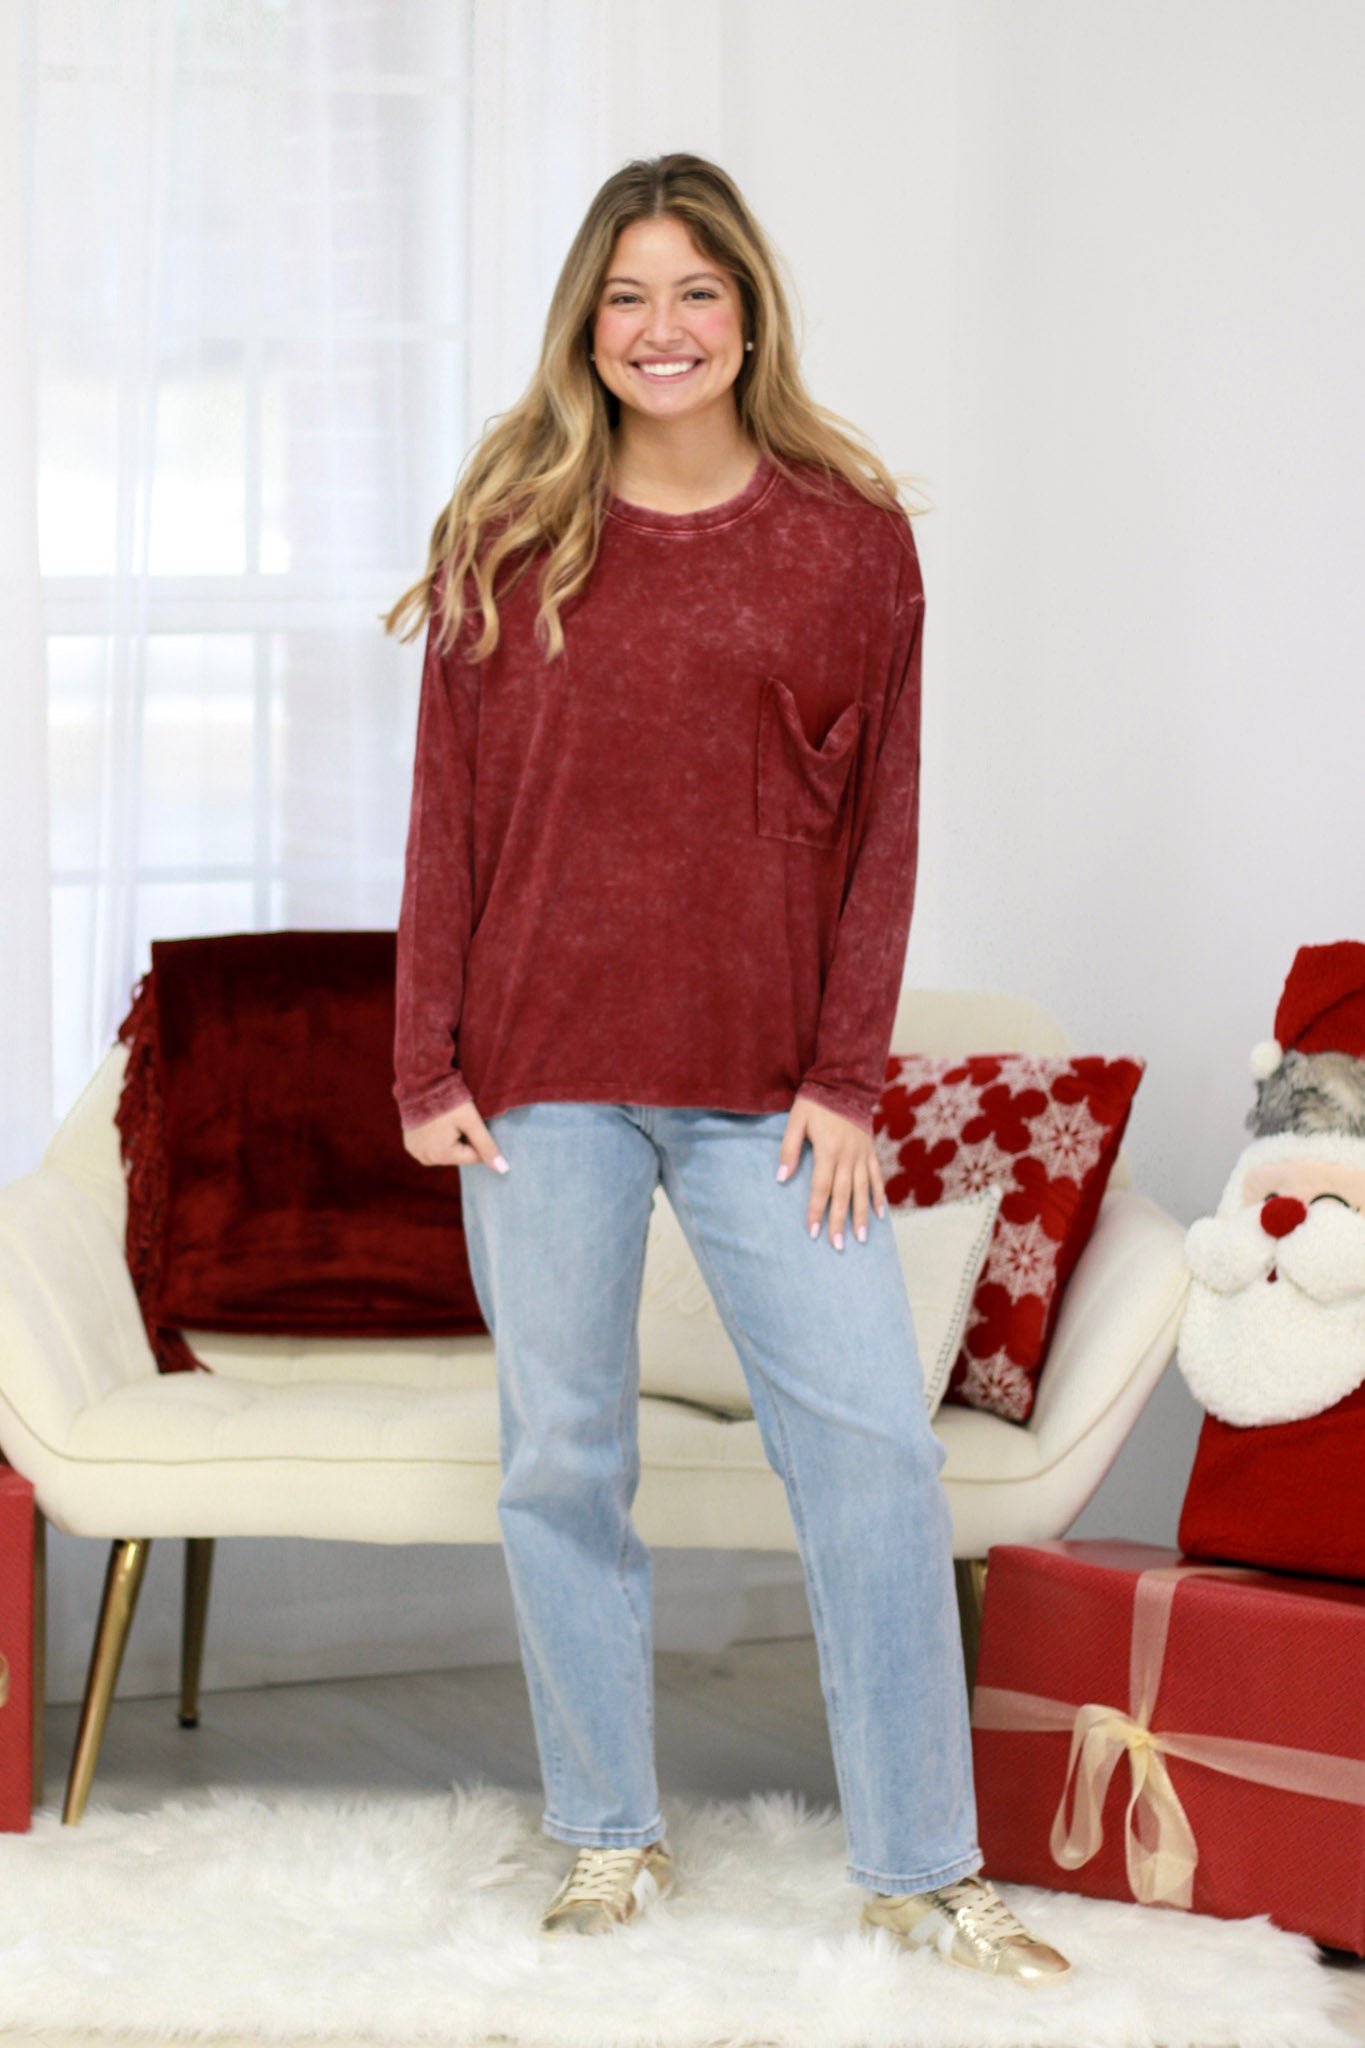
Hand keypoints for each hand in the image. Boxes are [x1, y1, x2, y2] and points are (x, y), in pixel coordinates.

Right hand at [402, 1096, 508, 1171]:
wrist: (421, 1082)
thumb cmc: (450, 1101)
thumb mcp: (472, 1122)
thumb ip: (487, 1146)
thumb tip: (503, 1170)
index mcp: (442, 1155)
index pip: (473, 1157)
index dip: (476, 1139)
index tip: (470, 1122)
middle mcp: (427, 1158)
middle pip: (458, 1156)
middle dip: (462, 1141)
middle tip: (456, 1120)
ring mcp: (416, 1152)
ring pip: (445, 1153)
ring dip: (450, 1141)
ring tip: (445, 1121)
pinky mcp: (410, 1145)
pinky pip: (431, 1148)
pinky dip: (436, 1139)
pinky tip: (435, 1124)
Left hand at [777, 1096, 886, 1249]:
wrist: (844, 1081)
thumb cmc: (814, 1102)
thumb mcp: (796, 1121)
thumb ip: (788, 1149)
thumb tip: (781, 1179)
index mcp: (828, 1150)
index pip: (821, 1188)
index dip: (816, 1210)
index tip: (813, 1232)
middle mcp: (848, 1156)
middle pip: (843, 1195)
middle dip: (839, 1222)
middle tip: (837, 1246)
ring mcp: (862, 1154)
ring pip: (863, 1190)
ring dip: (861, 1216)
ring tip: (860, 1239)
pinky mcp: (870, 1150)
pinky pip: (877, 1177)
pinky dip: (879, 1196)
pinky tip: (879, 1215)